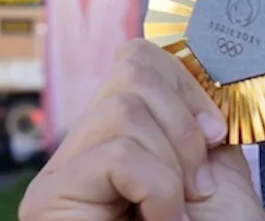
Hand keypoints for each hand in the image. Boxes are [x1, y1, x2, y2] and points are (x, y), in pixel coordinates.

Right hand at [19, 39, 264, 220]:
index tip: (217, 135)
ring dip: (173, 165)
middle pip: (129, 74)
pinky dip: (156, 187)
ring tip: (176, 212)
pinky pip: (117, 154)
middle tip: (195, 188)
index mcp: (121, 139)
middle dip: (183, 129)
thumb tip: (198, 66)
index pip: (135, 59)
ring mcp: (59, 179)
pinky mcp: (47, 204)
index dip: (186, 85)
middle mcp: (81, 154)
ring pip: (123, 111)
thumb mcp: (214, 169)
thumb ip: (196, 124)